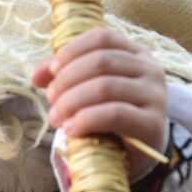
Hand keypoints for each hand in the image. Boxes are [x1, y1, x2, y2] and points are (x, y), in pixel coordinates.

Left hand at [30, 28, 166, 179]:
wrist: (137, 153)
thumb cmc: (110, 116)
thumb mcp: (88, 89)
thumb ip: (64, 75)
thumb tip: (36, 76)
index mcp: (135, 53)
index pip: (102, 37)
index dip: (73, 49)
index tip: (52, 69)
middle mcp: (150, 69)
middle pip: (101, 61)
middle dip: (67, 79)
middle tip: (50, 98)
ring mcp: (155, 96)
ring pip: (105, 87)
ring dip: (72, 101)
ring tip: (56, 117)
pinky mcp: (152, 123)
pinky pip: (115, 114)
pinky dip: (86, 119)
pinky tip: (71, 129)